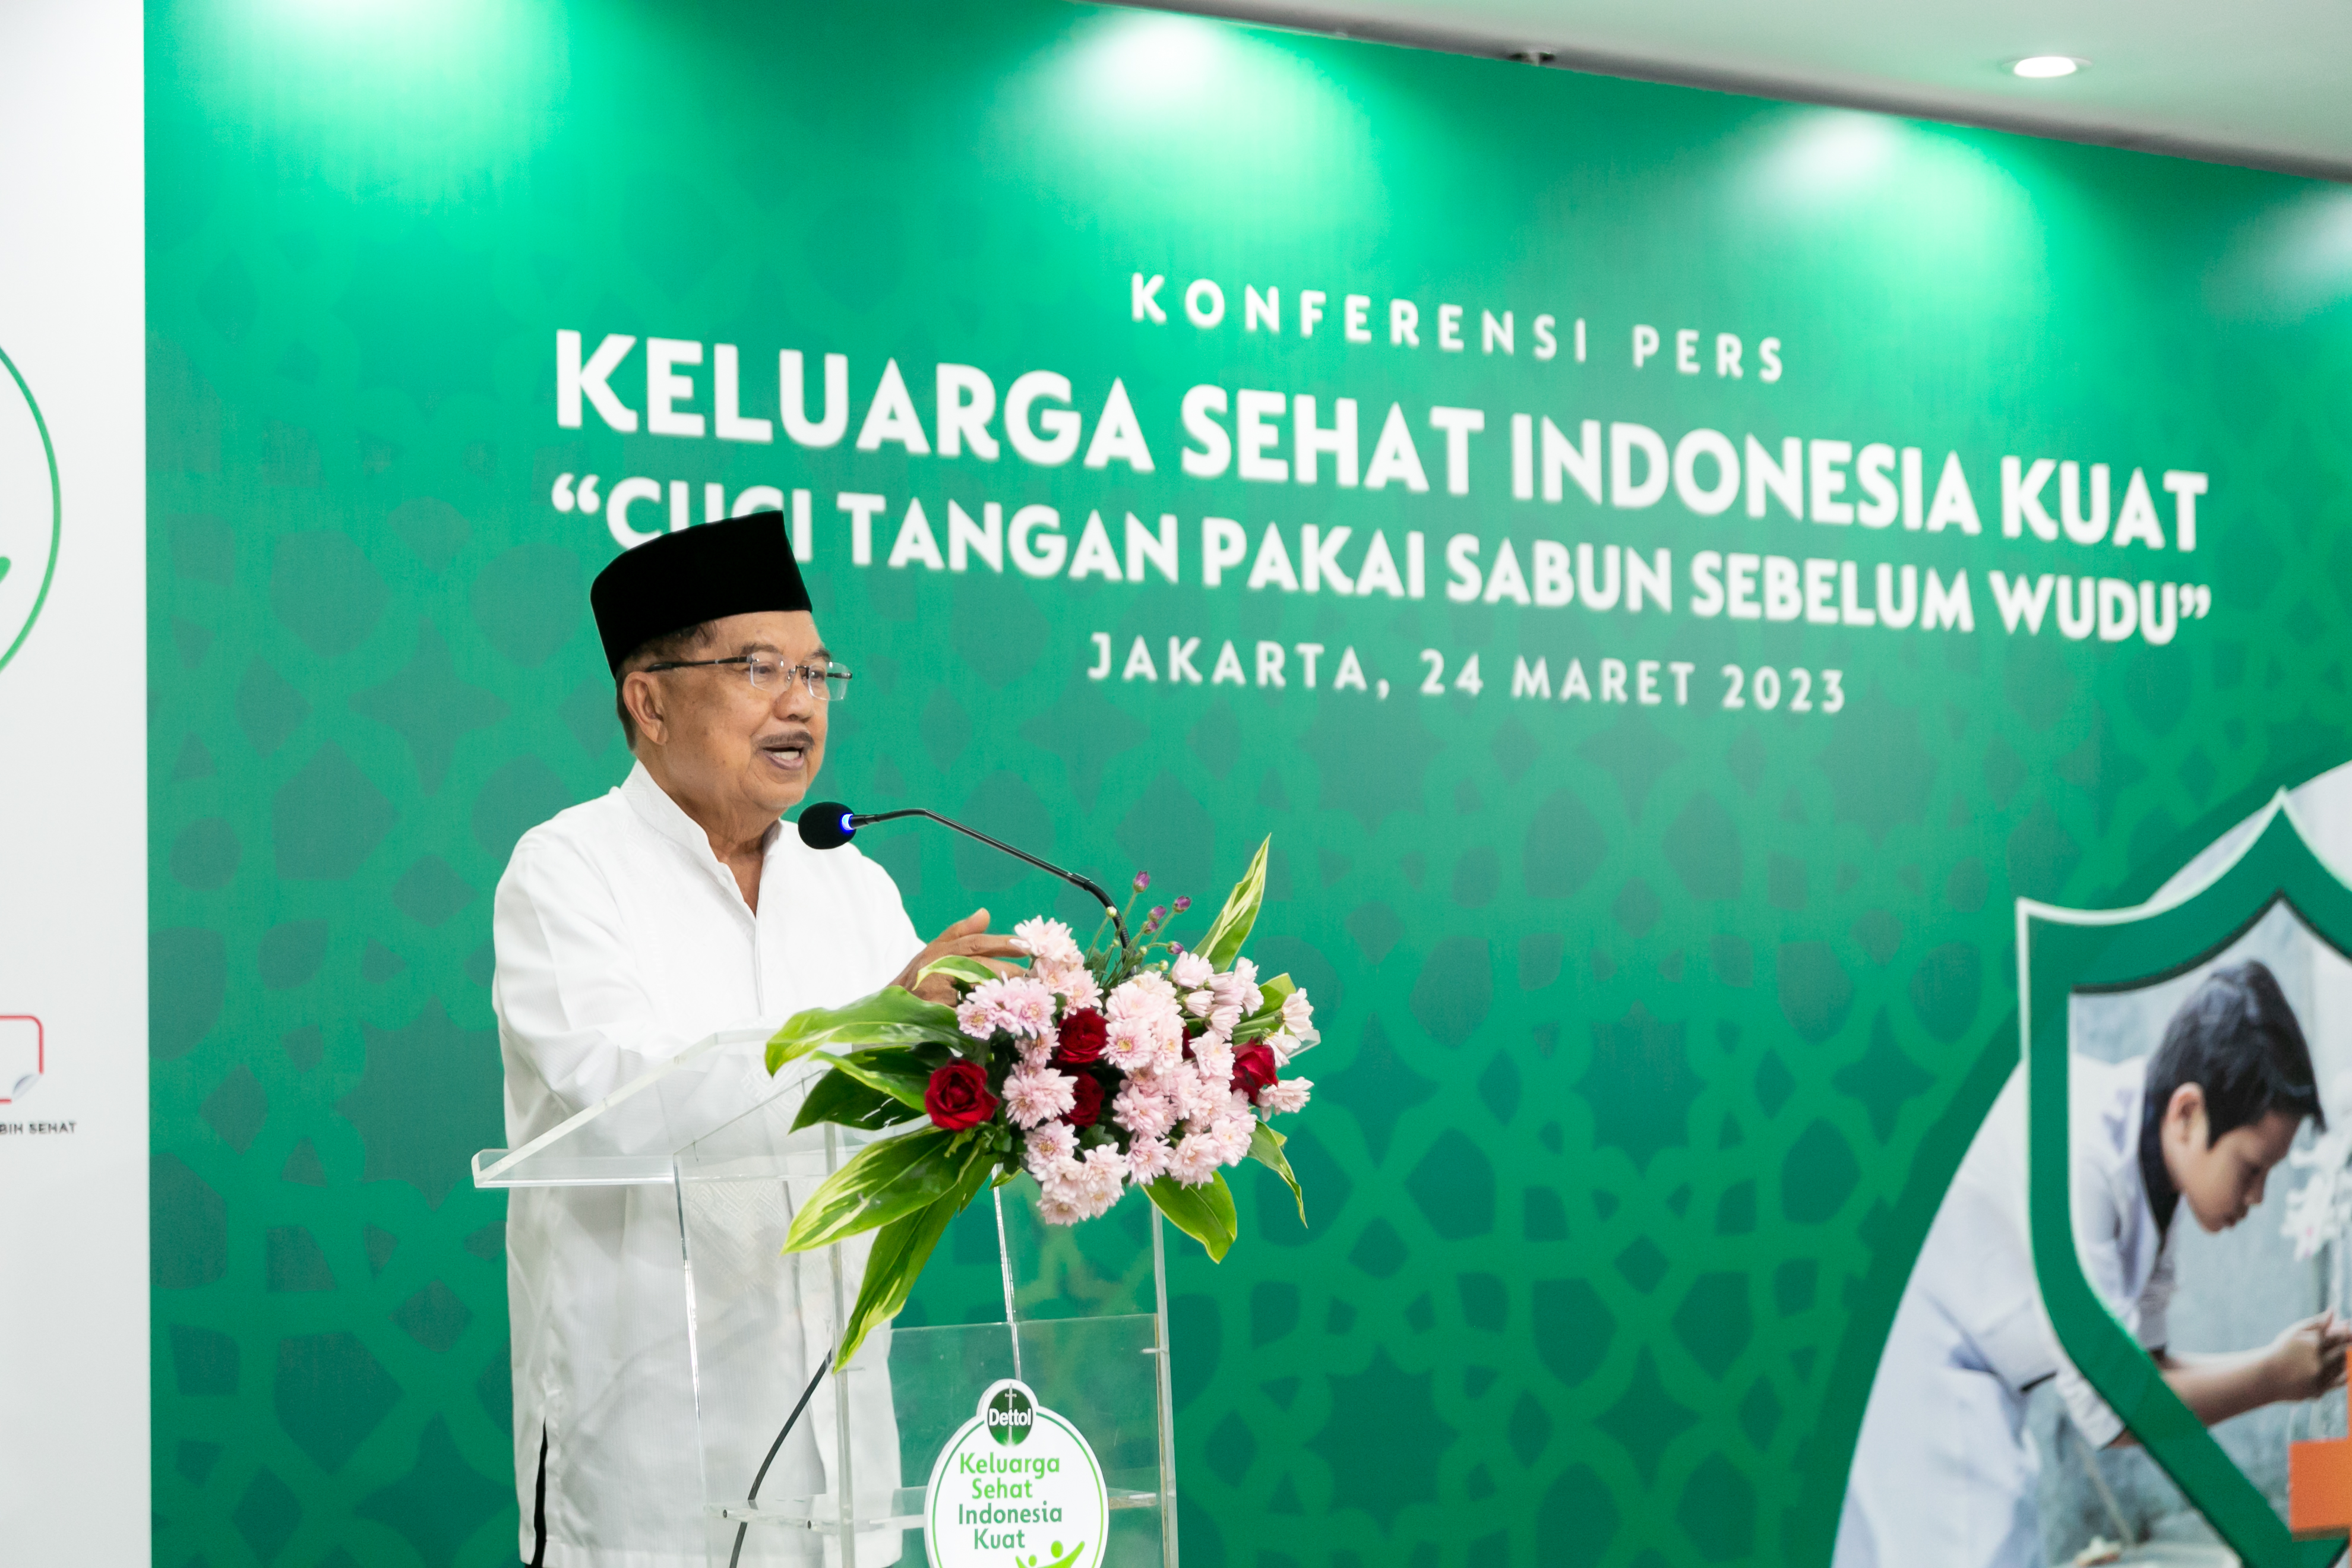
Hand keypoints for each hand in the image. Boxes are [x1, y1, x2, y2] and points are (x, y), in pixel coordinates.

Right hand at [894, 910, 1027, 1004]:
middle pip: (980, 965)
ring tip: (1023, 996)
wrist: (890, 1011)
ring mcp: (935, 989)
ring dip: (1001, 991)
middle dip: (1008, 971)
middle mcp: (937, 966)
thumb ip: (960, 932)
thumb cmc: (918, 980)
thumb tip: (985, 913)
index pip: (975, 942)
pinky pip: (966, 1012)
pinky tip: (1002, 1018)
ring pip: (975, 987)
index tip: (1026, 947)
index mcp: (939, 950)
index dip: (1002, 943)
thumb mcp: (934, 951)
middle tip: (1032, 977)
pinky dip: (985, 1013)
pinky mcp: (936, 1012)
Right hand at [2264, 1312, 2351, 1402]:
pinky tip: (2337, 1369)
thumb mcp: (2296, 1332)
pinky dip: (2342, 1375)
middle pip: (2343, 1353)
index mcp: (2311, 1345)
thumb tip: (2335, 1310)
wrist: (2266, 1376)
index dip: (2346, 1334)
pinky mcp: (2318, 1392)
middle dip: (2348, 1346)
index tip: (2348, 1331)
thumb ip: (2318, 1322)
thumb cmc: (2281, 1350)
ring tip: (2337, 1354)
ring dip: (2345, 1360)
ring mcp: (2318, 1379)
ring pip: (2342, 1368)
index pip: (2338, 1337)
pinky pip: (2337, 1383)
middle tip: (2348, 1342)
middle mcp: (2316, 1362)